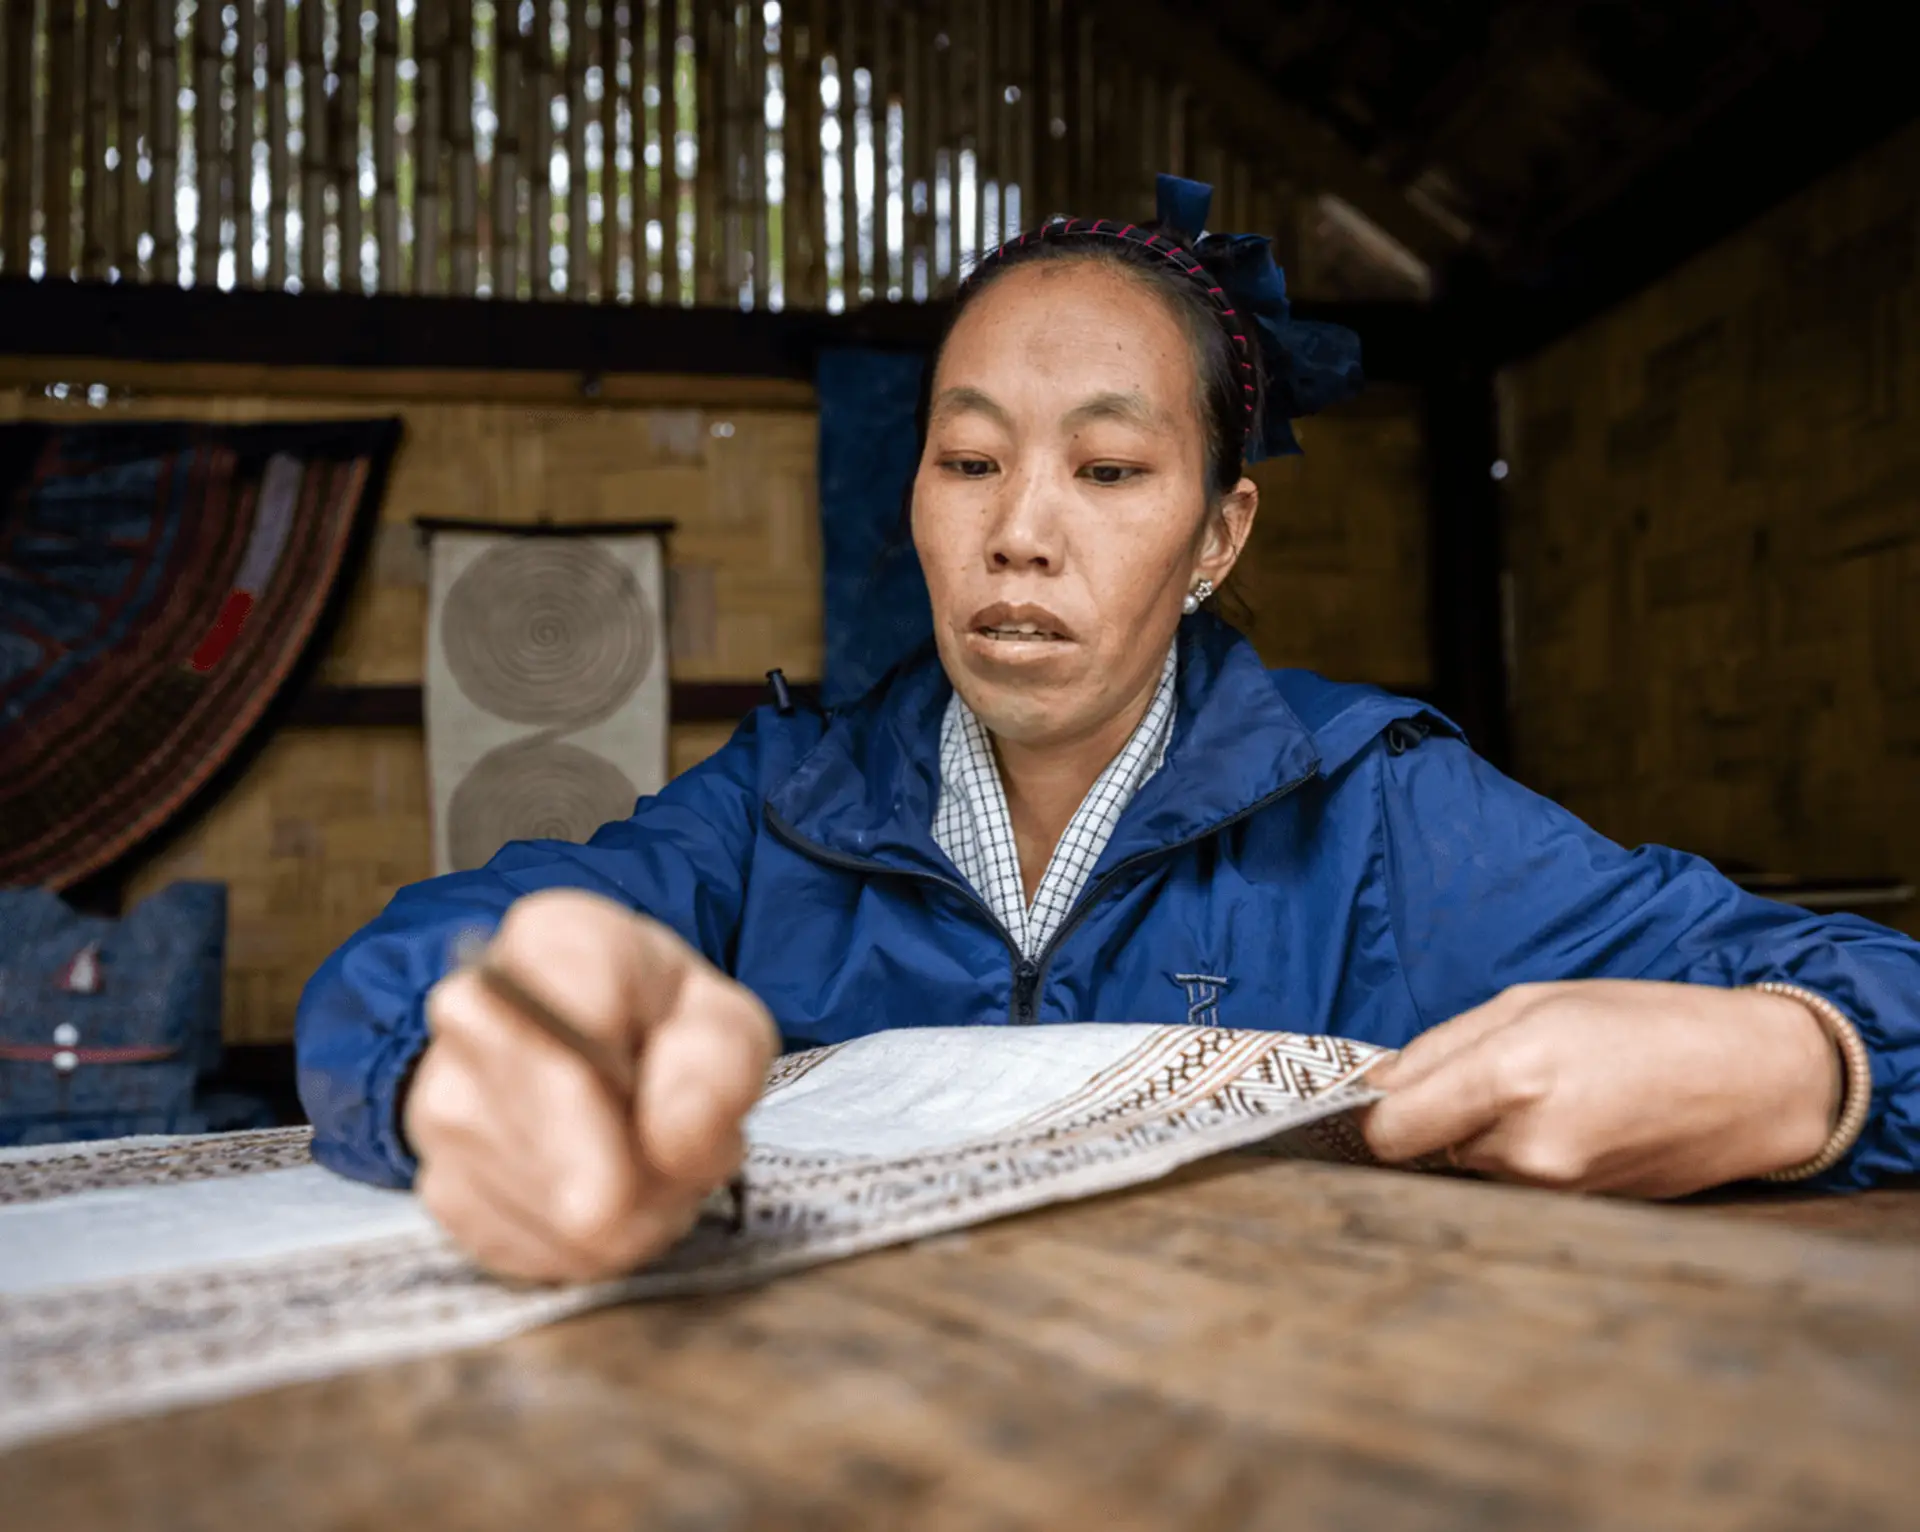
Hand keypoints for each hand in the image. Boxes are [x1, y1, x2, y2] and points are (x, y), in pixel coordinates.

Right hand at [404, 889, 778, 1281]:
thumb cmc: (661, 1027)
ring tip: (645, 1174)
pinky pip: (524, 1248)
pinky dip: (579, 1249)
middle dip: (643, 1177)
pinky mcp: (439, 1181)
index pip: (577, 1031)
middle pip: (558, 1132)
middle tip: (683, 1166)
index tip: (680, 1150)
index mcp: (554, 941)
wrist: (592, 1047)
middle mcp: (473, 1010)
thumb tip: (672, 1140)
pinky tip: (600, 1202)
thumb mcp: (724, 1025)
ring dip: (622, 1219)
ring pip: (548, 1205)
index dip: (639, 1110)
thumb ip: (719, 1069)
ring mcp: (441, 1099)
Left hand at [1360, 980, 1841, 1196]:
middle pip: (1426, 1149)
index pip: (1389, 1131)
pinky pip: (1513, 1186)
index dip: (1376, 1113)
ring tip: (1548, 1095)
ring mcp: (1555, 1191)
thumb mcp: (1532, 1001)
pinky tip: (1569, 1123)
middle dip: (1439, 1116)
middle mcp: (1526, 1148)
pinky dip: (1519, 1158)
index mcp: (1510, 1078)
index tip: (1381, 1096)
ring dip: (1482, 1137)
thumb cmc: (1647, 1023)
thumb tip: (1376, 1085)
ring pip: (1470, 1167)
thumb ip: (1440, 1047)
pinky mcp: (1577, 1214)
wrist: (1753, 1082)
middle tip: (1491, 1076)